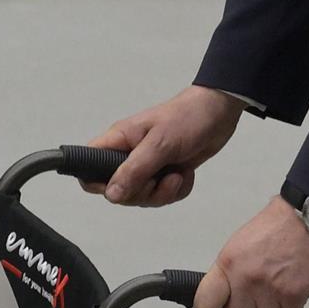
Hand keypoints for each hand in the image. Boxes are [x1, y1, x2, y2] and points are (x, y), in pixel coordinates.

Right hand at [86, 84, 244, 206]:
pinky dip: (176, 191)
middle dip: (140, 193)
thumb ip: (133, 170)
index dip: (97, 184)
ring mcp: (146, 166)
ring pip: (140, 197)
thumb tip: (112, 195)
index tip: (120, 186)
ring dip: (162, 193)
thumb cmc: (189, 116)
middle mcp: (127, 156)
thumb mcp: (160, 143)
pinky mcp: (163, 173)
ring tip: (176, 174)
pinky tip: (184, 173)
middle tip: (158, 178)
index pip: (87, 168)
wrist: (221, 110)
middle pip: (116, 192)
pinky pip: (162, 196)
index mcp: (118, 142)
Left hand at [192, 196, 308, 307]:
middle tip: (246, 307)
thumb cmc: (276, 227)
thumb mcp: (237, 247)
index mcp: (227, 266)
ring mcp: (271, 291)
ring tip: (270, 300)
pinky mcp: (295, 296)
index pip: (204, 306)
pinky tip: (287, 296)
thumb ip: (227, 274)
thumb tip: (221, 297)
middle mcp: (246, 281)